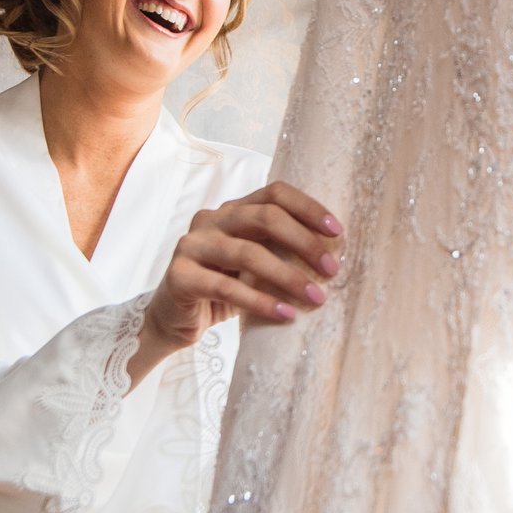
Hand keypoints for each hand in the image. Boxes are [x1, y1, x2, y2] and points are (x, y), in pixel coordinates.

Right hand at [130, 181, 343, 381]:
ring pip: (248, 253)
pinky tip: (285, 315)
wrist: (176, 319)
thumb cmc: (224, 289)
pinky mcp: (180, 276)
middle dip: (304, 242)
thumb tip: (333, 256)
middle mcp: (211, 219)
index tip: (337, 232)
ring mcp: (192, 245)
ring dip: (288, 277)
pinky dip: (261, 302)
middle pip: (264, 218)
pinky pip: (226, 288)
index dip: (308, 208)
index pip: (274, 193)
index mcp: (232, 210)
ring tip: (316, 297)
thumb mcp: (255, 265)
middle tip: (331, 270)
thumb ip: (280, 251)